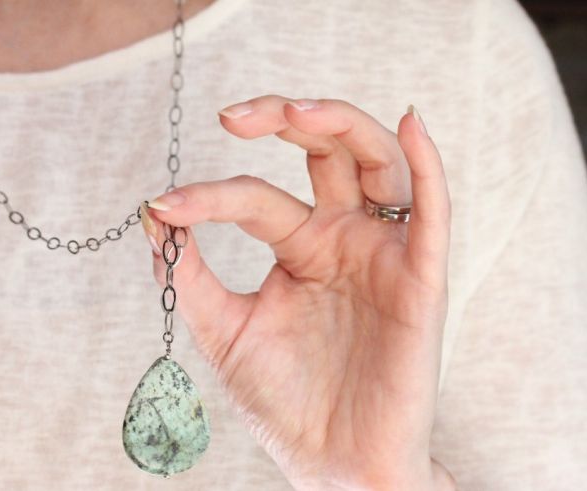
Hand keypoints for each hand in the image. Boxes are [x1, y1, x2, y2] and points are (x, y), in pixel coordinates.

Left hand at [141, 95, 454, 489]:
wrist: (334, 465)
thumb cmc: (287, 403)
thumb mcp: (226, 331)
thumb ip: (191, 275)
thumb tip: (153, 216)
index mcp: (302, 249)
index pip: (258, 196)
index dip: (210, 196)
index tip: (164, 206)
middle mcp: (344, 240)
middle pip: (325, 152)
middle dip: (282, 120)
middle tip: (232, 114)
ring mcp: (382, 254)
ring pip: (376, 163)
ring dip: (341, 125)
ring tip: (294, 111)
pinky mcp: (420, 279)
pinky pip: (432, 213)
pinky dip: (428, 165)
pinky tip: (410, 124)